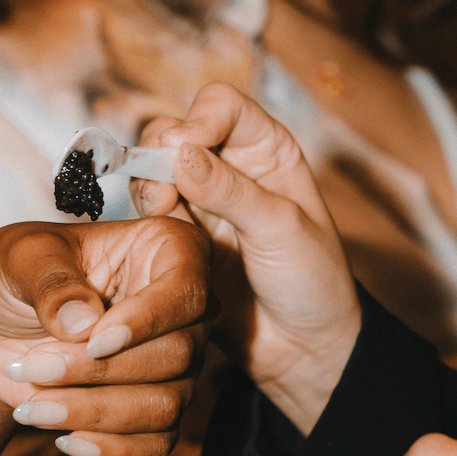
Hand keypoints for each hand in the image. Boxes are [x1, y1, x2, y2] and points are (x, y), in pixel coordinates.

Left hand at [0, 217, 211, 455]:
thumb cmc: (13, 275)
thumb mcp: (17, 257)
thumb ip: (50, 280)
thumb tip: (84, 323)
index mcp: (166, 251)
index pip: (186, 289)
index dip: (147, 320)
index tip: (94, 340)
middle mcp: (183, 311)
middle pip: (177, 355)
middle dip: (97, 371)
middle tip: (33, 366)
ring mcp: (176, 366)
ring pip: (165, 405)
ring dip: (93, 413)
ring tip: (32, 408)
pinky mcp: (154, 412)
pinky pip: (156, 446)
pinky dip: (112, 452)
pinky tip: (65, 442)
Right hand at [131, 82, 358, 434]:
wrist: (304, 350)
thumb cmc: (313, 284)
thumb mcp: (280, 230)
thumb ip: (231, 191)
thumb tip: (180, 155)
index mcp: (267, 151)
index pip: (220, 106)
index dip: (197, 121)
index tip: (184, 157)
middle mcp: (231, 169)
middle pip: (175, 133)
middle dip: (160, 156)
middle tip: (164, 197)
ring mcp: (202, 205)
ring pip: (153, 172)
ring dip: (148, 188)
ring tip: (163, 219)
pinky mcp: (179, 241)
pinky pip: (147, 216)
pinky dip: (143, 221)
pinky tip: (156, 245)